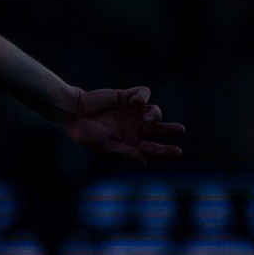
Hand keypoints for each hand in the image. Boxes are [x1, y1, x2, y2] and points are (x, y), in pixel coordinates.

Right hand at [61, 86, 185, 163]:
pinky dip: (143, 96)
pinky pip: (144, 94)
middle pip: (158, 129)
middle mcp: (133, 127)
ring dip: (155, 114)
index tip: (178, 152)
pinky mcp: (127, 96)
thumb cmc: (85, 133)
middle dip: (169, 129)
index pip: (152, 148)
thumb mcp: (105, 147)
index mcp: (129, 142)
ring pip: (155, 111)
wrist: (73, 112)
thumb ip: (126, 152)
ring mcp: (131, 112)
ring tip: (146, 117)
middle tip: (180, 130)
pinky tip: (134, 102)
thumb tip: (146, 160)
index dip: (165, 150)